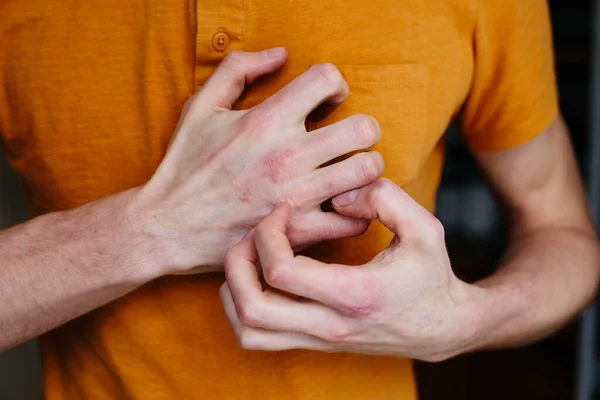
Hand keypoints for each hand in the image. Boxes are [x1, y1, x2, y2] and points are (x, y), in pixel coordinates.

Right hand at [130, 49, 383, 273]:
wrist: (168, 227)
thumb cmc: (185, 165)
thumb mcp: (201, 108)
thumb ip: (237, 70)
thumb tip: (280, 55)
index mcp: (265, 120)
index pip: (327, 80)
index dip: (335, 85)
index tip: (328, 100)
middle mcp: (287, 156)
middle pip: (364, 128)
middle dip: (361, 129)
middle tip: (347, 139)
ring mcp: (296, 195)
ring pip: (367, 171)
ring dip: (364, 168)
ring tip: (348, 171)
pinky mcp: (297, 231)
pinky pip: (353, 221)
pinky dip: (356, 212)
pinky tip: (341, 206)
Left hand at [220, 178, 479, 361]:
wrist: (441, 327)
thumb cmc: (431, 275)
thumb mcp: (425, 228)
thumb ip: (386, 199)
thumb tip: (338, 196)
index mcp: (353, 294)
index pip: (280, 271)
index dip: (268, 233)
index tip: (284, 209)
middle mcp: (328, 324)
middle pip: (251, 307)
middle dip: (237, 263)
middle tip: (253, 234)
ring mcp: (317, 339)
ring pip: (247, 330)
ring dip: (233, 289)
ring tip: (249, 256)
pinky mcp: (313, 343)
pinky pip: (257, 336)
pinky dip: (242, 307)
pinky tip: (258, 278)